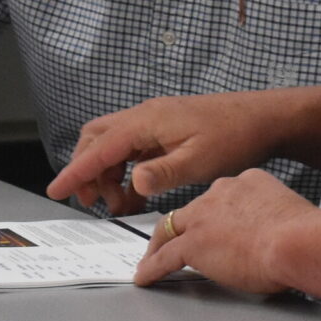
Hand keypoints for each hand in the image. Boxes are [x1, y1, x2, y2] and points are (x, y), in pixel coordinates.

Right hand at [48, 93, 286, 214]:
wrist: (264, 118)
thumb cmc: (235, 136)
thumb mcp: (199, 161)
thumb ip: (163, 172)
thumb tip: (133, 182)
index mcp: (147, 121)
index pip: (100, 148)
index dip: (76, 171)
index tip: (57, 190)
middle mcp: (145, 116)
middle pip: (96, 139)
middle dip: (87, 170)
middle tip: (95, 202)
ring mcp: (154, 121)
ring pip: (112, 144)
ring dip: (108, 173)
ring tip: (120, 204)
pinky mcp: (164, 129)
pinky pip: (132, 149)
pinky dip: (126, 170)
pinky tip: (137, 193)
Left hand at [132, 171, 312, 292]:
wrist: (296, 240)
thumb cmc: (304, 233)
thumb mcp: (289, 212)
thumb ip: (275, 218)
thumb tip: (278, 235)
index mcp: (247, 183)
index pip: (222, 197)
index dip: (213, 213)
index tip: (212, 224)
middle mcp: (221, 193)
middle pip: (191, 210)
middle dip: (181, 226)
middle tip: (172, 240)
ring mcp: (204, 217)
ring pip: (171, 229)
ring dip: (159, 246)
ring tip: (151, 258)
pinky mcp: (194, 244)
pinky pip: (165, 257)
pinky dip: (152, 268)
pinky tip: (145, 277)